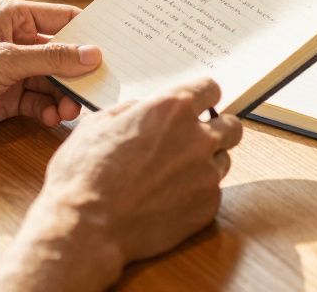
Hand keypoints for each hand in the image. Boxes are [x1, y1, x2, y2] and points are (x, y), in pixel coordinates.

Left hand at [0, 0, 100, 148]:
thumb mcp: (4, 61)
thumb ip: (51, 58)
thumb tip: (93, 54)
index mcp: (12, 17)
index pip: (62, 19)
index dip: (89, 33)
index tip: (117, 47)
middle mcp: (14, 41)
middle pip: (61, 55)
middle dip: (78, 73)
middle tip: (97, 89)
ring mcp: (10, 71)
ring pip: (51, 81)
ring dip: (63, 96)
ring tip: (71, 110)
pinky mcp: (5, 98)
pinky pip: (37, 102)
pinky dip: (48, 111)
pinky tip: (52, 119)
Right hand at [0, 78, 242, 288]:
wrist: (87, 227)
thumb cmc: (85, 174)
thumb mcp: (98, 124)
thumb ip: (130, 110)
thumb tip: (142, 109)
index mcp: (172, 109)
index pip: (211, 89)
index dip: (202, 97)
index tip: (197, 105)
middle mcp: (197, 138)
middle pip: (231, 125)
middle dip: (217, 128)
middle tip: (195, 139)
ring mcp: (206, 174)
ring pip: (223, 160)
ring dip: (206, 162)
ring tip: (174, 174)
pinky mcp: (207, 207)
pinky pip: (212, 192)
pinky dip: (196, 193)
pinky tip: (169, 198)